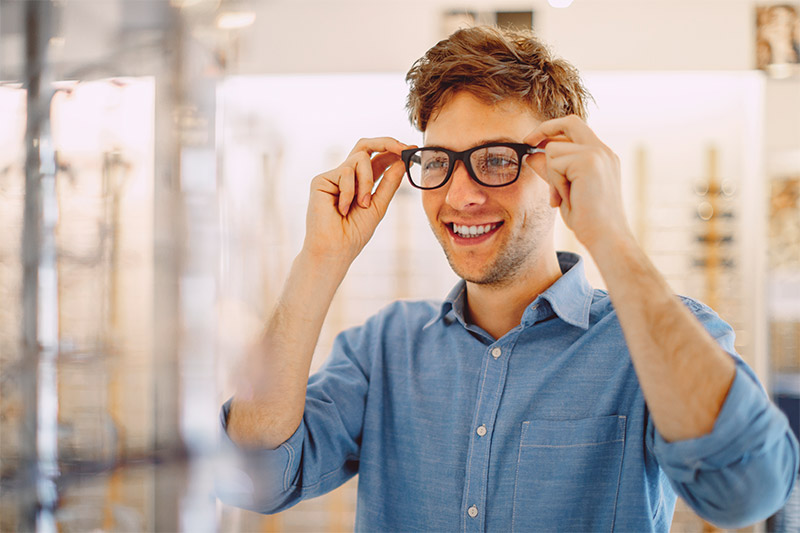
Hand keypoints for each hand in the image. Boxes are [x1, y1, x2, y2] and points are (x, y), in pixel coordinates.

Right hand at [302, 137, 409, 266]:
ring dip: (367, 182)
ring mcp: (333, 177)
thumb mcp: (378, 206)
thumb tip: (402, 161)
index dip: (394, 151)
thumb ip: (389, 183)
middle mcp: (347, 176)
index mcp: (362, 182)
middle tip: (403, 149)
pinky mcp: (321, 180)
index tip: (411, 149)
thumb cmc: (354, 233)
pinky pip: (345, 172)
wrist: (335, 249)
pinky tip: (342, 209)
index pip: (378, 158)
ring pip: (360, 158)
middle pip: (365, 146)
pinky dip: (350, 191)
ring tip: (362, 205)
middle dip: (386, 143)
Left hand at [524, 115, 632, 252]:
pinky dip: (555, 182)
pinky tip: (567, 198)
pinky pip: (554, 163)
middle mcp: (603, 151)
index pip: (576, 129)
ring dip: (551, 176)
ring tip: (563, 197)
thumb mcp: (564, 190)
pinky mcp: (588, 161)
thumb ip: (551, 171)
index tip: (534, 141)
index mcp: (603, 156)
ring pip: (554, 149)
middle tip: (527, 141)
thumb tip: (532, 155)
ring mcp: (598, 154)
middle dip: (544, 128)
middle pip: (569, 121)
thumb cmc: (588, 220)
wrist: (606, 238)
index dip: (553, 131)